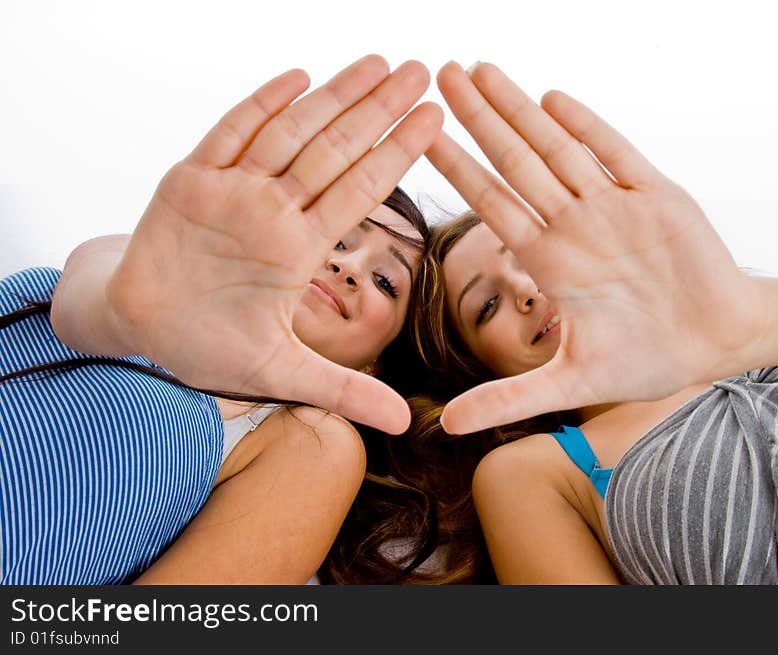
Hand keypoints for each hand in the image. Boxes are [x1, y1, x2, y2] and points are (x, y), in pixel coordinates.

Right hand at [106, 55, 441, 433]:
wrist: (142, 331)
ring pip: (291, 135)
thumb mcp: (282, 374)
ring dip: (333, 99)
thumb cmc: (209, 348)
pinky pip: (227, 137)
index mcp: (300, 249)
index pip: (360, 192)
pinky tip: (297, 78)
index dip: (397, 156)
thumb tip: (406, 425)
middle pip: (336, 152)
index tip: (436, 121)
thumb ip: (344, 390)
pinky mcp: (188, 182)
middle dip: (378, 112)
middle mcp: (274, 212)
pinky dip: (259, 108)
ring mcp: (233, 192)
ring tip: (379, 64)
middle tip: (424, 72)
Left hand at [427, 61, 765, 433]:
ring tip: (481, 70)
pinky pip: (616, 154)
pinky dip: (586, 128)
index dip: (455, 168)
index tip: (419, 134)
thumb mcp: (571, 383)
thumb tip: (446, 427)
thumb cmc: (648, 360)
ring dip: (520, 110)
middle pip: (514, 162)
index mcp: (549, 260)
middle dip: (478, 119)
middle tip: (438, 74)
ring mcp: (612, 206)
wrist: (719, 342)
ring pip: (556, 148)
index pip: (490, 203)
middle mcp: (573, 224)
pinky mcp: (656, 195)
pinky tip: (552, 99)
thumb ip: (509, 398)